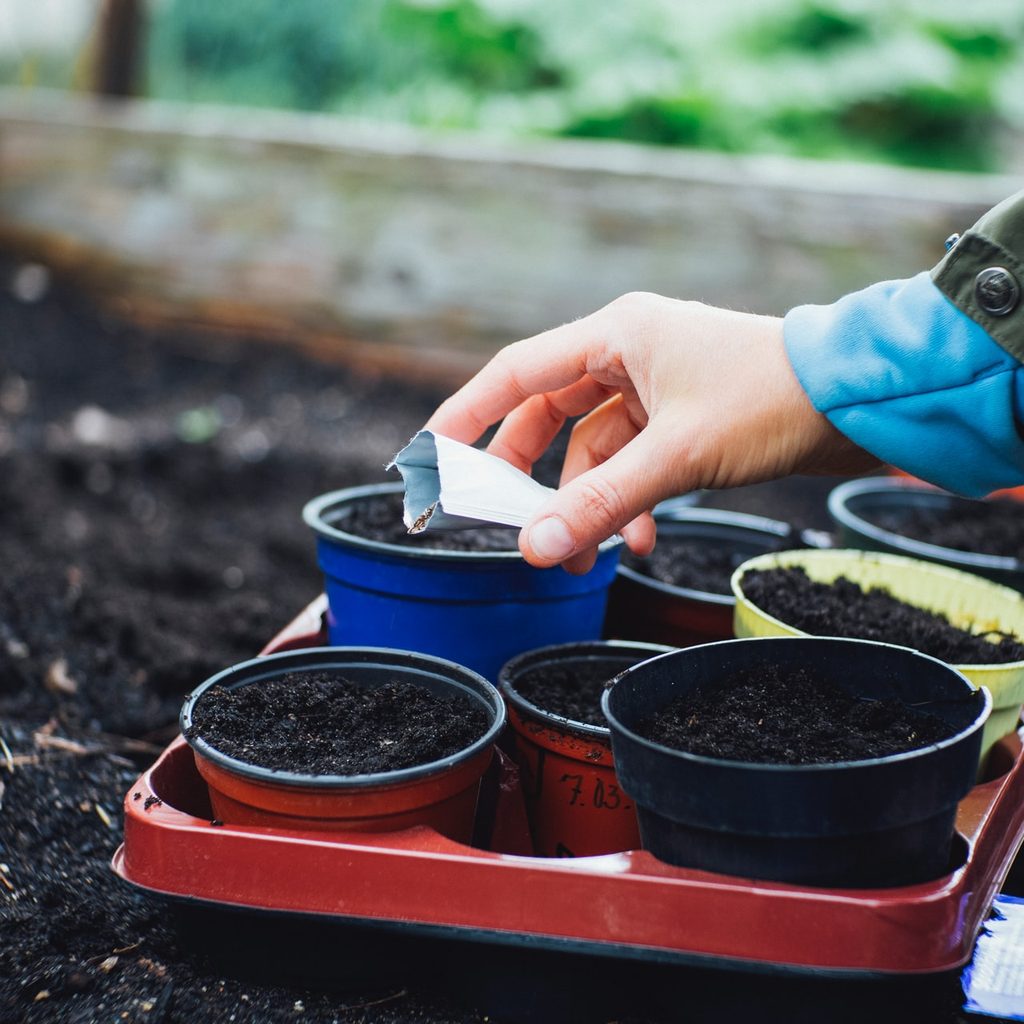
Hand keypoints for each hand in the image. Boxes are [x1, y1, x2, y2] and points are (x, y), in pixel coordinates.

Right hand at [426, 292, 875, 572]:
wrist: (859, 400)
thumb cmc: (773, 400)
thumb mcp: (677, 455)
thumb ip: (600, 503)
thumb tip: (534, 549)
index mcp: (616, 336)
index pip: (515, 373)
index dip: (465, 416)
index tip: (429, 459)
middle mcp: (627, 353)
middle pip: (546, 415)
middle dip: (528, 477)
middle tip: (508, 524)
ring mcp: (653, 387)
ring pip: (590, 448)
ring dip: (584, 502)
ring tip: (583, 556)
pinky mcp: (678, 418)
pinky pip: (629, 463)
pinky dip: (625, 502)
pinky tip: (638, 539)